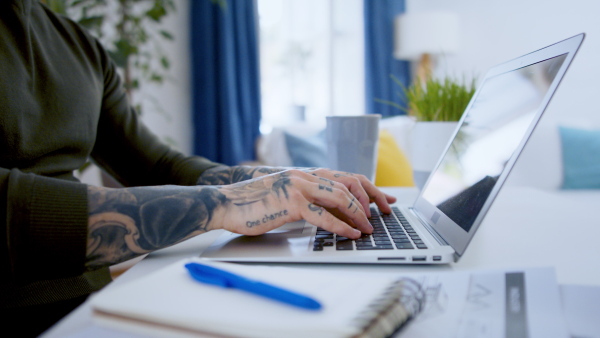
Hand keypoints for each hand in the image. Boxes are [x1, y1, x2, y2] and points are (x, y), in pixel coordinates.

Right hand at [214, 169, 394, 238]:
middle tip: (385, 213)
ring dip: (359, 214)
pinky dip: (342, 226)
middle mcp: (305, 176)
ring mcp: (298, 187)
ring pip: (340, 198)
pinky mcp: (291, 203)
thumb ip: (306, 197)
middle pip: (349, 184)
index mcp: (305, 174)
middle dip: (371, 199)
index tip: (383, 199)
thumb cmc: (253, 203)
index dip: (367, 187)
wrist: (227, 203)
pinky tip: (352, 234)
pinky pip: (324, 216)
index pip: (345, 177)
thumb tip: (330, 212)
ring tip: (370, 227)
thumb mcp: (284, 194)